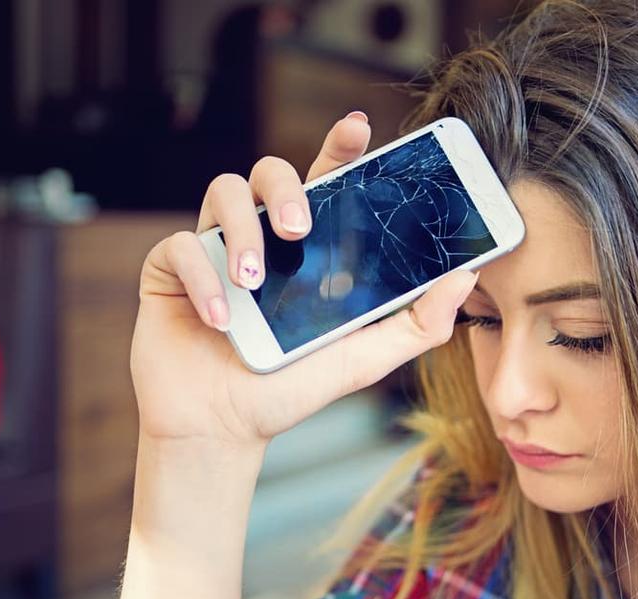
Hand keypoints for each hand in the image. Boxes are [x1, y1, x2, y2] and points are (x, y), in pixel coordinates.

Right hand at [130, 111, 479, 446]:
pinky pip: (180, 246)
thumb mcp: (363, 359)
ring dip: (242, 230)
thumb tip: (466, 276)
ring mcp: (215, 248)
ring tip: (254, 280)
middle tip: (299, 230)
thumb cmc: (289, 389)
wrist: (224, 429)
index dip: (339, 147)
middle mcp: (262, 237)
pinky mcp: (171, 269)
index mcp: (309, 247)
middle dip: (286, 189)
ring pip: (222, 191)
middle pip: (270, 170)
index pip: (326, 180)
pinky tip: (222, 320)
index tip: (357, 129)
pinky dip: (203, 279)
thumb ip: (417, 323)